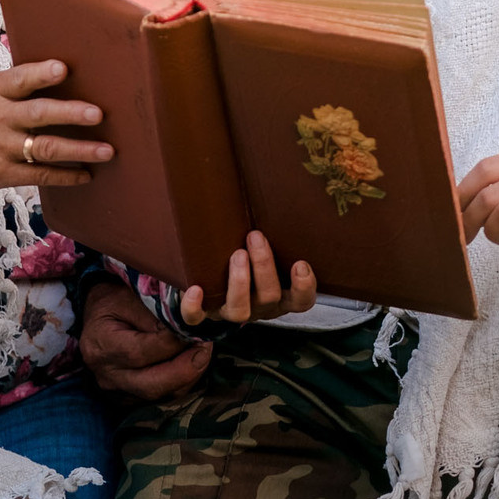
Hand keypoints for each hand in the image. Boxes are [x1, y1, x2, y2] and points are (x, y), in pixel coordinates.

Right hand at [0, 61, 108, 199]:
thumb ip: (11, 87)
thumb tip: (56, 76)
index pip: (19, 80)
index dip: (42, 74)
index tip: (64, 69)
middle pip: (39, 114)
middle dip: (72, 114)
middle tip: (99, 114)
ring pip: (45, 148)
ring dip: (80, 149)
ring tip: (106, 150)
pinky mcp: (0, 174)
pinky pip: (39, 175)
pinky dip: (65, 175)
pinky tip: (86, 174)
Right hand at [79, 277, 214, 400]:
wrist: (97, 315)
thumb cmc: (113, 301)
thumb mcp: (129, 296)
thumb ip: (155, 312)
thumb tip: (186, 326)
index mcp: (102, 345)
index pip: (141, 352)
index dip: (172, 343)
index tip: (195, 328)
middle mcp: (106, 374)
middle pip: (151, 385)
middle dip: (185, 369)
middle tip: (206, 347)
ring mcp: (117, 390)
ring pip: (159, 395)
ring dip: (187, 377)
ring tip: (202, 352)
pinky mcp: (128, 397)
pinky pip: (159, 398)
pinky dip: (179, 383)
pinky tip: (190, 364)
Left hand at [177, 231, 316, 325]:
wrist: (211, 281)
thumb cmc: (247, 255)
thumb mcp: (266, 246)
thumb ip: (274, 228)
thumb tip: (274, 179)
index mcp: (279, 296)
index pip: (301, 301)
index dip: (304, 287)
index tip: (300, 263)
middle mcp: (259, 307)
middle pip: (270, 298)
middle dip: (264, 266)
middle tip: (255, 237)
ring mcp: (231, 313)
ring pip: (240, 311)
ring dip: (240, 282)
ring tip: (236, 254)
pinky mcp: (204, 315)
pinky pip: (198, 318)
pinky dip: (195, 306)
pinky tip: (194, 289)